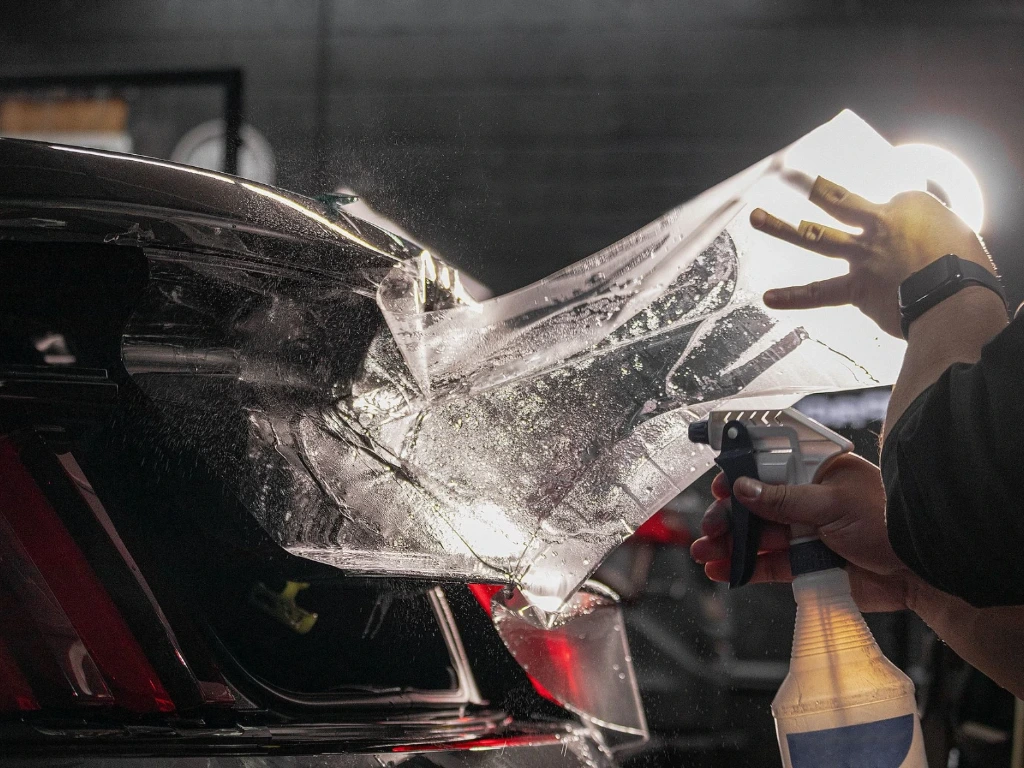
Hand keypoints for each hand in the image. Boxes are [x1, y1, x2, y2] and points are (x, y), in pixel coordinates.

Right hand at [689, 453, 911, 611]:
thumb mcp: (833, 504)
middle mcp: (807, 501)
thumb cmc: (890, 524)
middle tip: (709, 529)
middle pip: (755, 506)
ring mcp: (805, 534)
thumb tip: (742, 489)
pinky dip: (744, 568)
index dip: (741, 477)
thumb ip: (784, 500)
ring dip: (728, 545)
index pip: (769, 468)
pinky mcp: (806, 565)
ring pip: (757, 538)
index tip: (721, 488)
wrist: (921, 574)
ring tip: (704, 553)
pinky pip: (768, 565)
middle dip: (728, 518)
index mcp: (817, 473)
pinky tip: (722, 569)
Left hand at [751, 176, 995, 336]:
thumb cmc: (965, 266)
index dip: (893, 215)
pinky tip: (769, 297)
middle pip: (836, 201)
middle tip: (782, 175)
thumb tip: (916, 245)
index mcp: (908, 204)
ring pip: (816, 236)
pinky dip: (793, 297)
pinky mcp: (856, 288)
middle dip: (807, 188)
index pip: (889, 203)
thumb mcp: (955, 231)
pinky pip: (819, 292)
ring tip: (755, 217)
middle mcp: (879, 225)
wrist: (957, 297)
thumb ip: (928, 231)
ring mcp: (863, 255)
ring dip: (782, 228)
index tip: (904, 233)